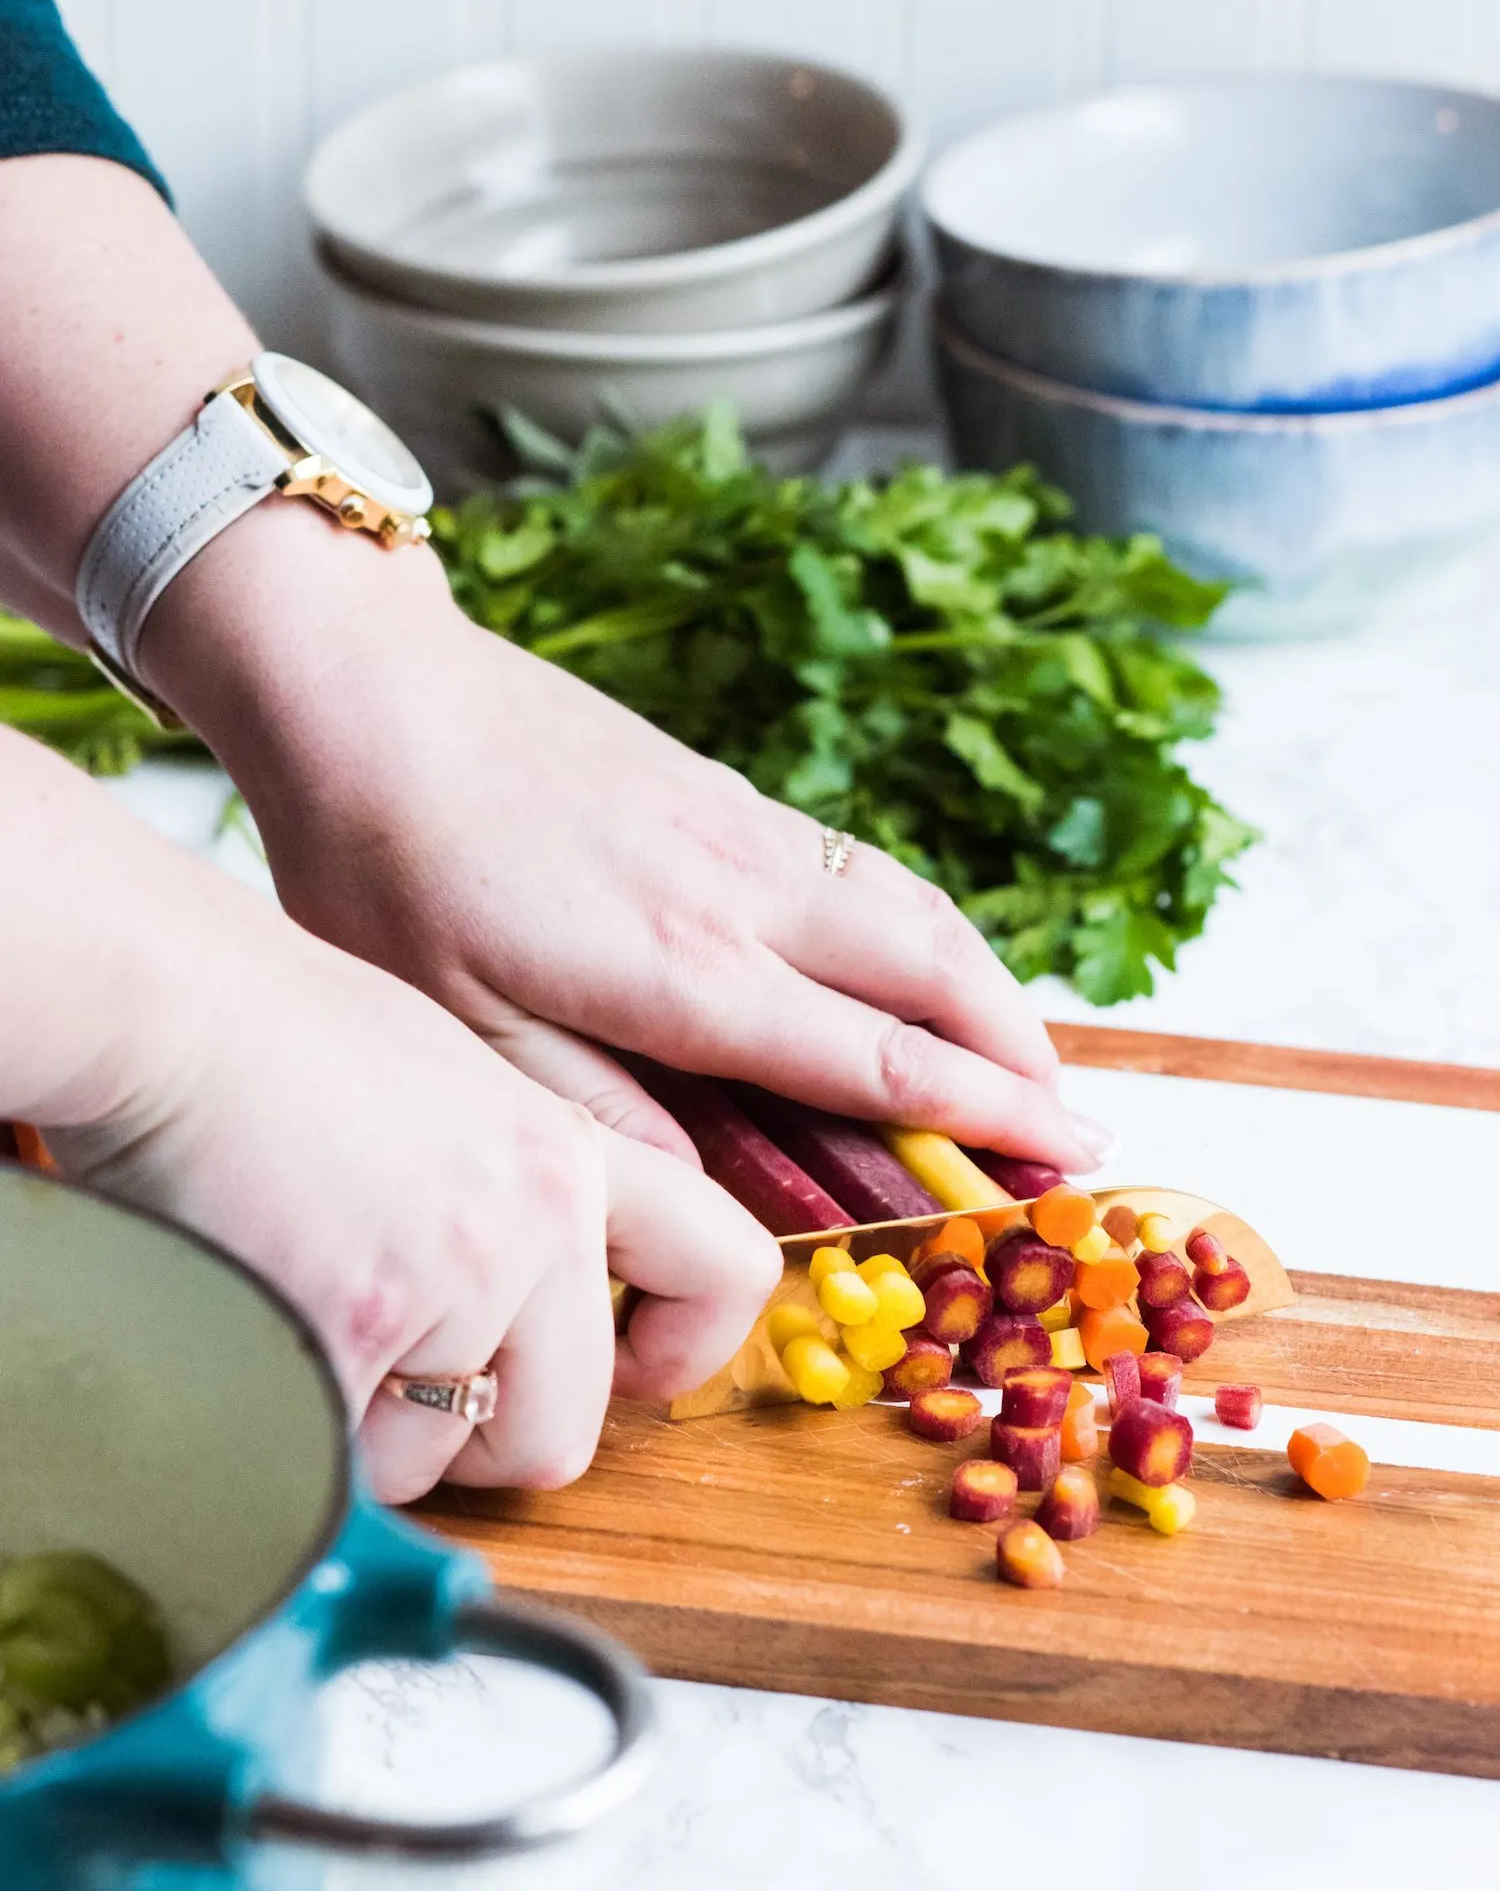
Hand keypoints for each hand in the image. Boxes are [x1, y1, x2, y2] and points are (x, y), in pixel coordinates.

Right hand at [3, 737, 778, 1503]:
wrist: (172, 1005)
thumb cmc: (274, 1031)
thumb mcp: (452, 1083)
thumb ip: (513, 1184)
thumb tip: (516, 1298)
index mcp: (564, 1158)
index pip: (720, 1267)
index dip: (683, 1350)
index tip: (632, 1370)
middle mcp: (529, 1227)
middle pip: (562, 1431)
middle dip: (483, 1437)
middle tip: (408, 1381)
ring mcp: (445, 1286)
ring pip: (440, 1461)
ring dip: (374, 1435)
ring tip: (306, 1328)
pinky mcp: (350, 1336)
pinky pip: (343, 1460)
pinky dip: (299, 1430)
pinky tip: (257, 1338)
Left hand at [144, 506, 1111, 1173]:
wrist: (370, 692)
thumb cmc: (390, 873)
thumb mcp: (463, 1030)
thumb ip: (599, 1117)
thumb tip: (706, 1197)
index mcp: (686, 971)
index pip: (876, 1054)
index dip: (985, 1110)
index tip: (1067, 1151)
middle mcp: (743, 893)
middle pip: (933, 970)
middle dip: (1022, 1049)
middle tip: (1074, 1119)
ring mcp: (743, 831)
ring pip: (911, 907)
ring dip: (987, 983)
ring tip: (1027, 1048)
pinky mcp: (723, 792)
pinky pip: (860, 867)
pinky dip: (924, 924)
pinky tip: (920, 955)